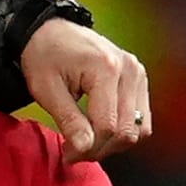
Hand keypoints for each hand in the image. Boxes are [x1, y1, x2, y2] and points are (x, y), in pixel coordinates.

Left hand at [19, 18, 151, 159]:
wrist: (49, 31)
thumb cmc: (44, 56)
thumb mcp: (47, 90)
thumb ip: (69, 121)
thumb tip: (85, 150)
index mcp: (106, 68)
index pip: (107, 127)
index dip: (88, 149)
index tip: (67, 154)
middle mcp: (129, 69)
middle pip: (126, 131)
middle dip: (100, 149)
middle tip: (75, 151)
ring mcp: (137, 73)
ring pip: (138, 129)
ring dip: (114, 143)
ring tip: (88, 140)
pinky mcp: (139, 78)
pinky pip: (141, 119)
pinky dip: (124, 130)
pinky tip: (100, 129)